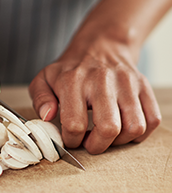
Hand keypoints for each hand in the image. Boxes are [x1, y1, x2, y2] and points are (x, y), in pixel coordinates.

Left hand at [28, 35, 161, 153]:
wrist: (100, 47)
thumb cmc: (69, 70)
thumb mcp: (43, 80)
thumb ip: (40, 99)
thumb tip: (47, 117)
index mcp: (73, 81)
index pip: (74, 124)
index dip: (71, 140)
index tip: (69, 138)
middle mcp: (102, 81)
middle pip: (109, 129)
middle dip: (97, 146)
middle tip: (88, 142)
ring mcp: (127, 83)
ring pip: (134, 127)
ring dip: (118, 141)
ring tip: (105, 136)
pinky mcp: (144, 87)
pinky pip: (152, 120)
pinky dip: (139, 134)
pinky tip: (122, 130)